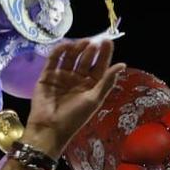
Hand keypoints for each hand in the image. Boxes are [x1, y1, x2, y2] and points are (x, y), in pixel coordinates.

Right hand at [26, 39, 121, 153]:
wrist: (49, 128)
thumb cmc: (74, 117)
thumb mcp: (94, 99)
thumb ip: (107, 81)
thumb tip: (122, 65)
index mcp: (90, 86)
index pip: (99, 66)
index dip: (104, 54)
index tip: (107, 41)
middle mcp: (77, 79)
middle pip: (85, 59)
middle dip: (91, 50)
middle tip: (95, 42)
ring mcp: (62, 76)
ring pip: (70, 57)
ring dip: (77, 49)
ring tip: (83, 43)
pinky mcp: (47, 76)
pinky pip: (54, 60)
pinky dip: (59, 51)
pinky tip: (67, 46)